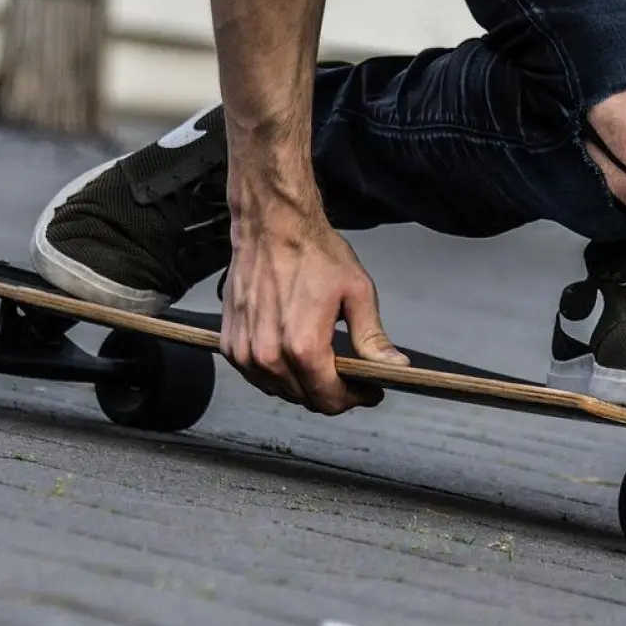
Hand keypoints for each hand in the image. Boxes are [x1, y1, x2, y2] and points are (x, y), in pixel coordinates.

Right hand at [222, 186, 408, 414]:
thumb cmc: (313, 253)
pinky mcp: (230, 345)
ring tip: (323, 362)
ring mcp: (245, 353)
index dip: (355, 398)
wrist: (270, 225)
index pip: (330, 400)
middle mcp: (269, 356)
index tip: (369, 390)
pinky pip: (258, 377)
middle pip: (306, 399)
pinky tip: (293, 353)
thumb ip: (372, 338)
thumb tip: (395, 367)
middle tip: (350, 374)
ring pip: (281, 391)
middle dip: (332, 392)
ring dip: (304, 385)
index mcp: (303, 347)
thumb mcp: (356, 292)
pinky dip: (278, 373)